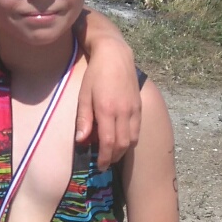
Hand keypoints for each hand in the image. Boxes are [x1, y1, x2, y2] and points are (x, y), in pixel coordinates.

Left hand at [74, 24, 142, 169]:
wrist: (115, 56)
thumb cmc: (95, 75)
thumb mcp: (84, 95)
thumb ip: (83, 119)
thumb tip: (81, 141)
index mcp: (107, 110)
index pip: (108, 142)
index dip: (104, 157)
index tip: (99, 166)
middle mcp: (124, 112)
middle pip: (122, 144)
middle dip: (113, 157)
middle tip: (104, 163)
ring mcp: (134, 109)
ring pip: (133, 139)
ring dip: (123, 151)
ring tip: (112, 154)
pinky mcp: (139, 106)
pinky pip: (138, 129)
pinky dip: (131, 140)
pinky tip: (122, 140)